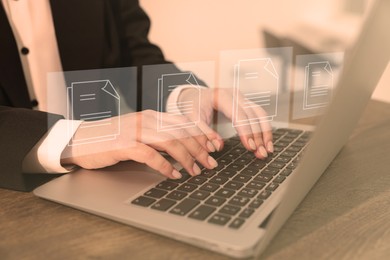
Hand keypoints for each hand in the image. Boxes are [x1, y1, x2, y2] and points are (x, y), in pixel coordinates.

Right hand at [61, 110, 218, 178]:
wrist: (81, 140)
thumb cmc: (112, 139)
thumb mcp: (139, 133)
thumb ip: (159, 137)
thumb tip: (183, 150)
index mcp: (152, 116)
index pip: (184, 122)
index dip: (203, 134)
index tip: (215, 146)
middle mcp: (145, 120)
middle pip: (181, 132)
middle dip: (200, 148)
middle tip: (211, 163)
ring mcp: (134, 131)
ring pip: (170, 141)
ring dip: (187, 158)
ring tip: (196, 171)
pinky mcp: (123, 144)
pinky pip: (150, 155)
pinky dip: (165, 166)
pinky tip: (174, 175)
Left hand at [178, 87, 272, 158]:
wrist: (195, 96)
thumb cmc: (193, 106)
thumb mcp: (192, 118)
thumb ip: (203, 132)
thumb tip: (217, 147)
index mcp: (222, 96)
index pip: (238, 114)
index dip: (246, 131)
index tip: (250, 147)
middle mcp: (236, 95)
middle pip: (252, 115)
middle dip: (258, 135)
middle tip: (261, 153)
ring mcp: (243, 99)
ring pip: (260, 115)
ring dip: (266, 133)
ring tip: (267, 150)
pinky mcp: (246, 105)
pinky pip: (259, 116)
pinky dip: (264, 130)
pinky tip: (266, 143)